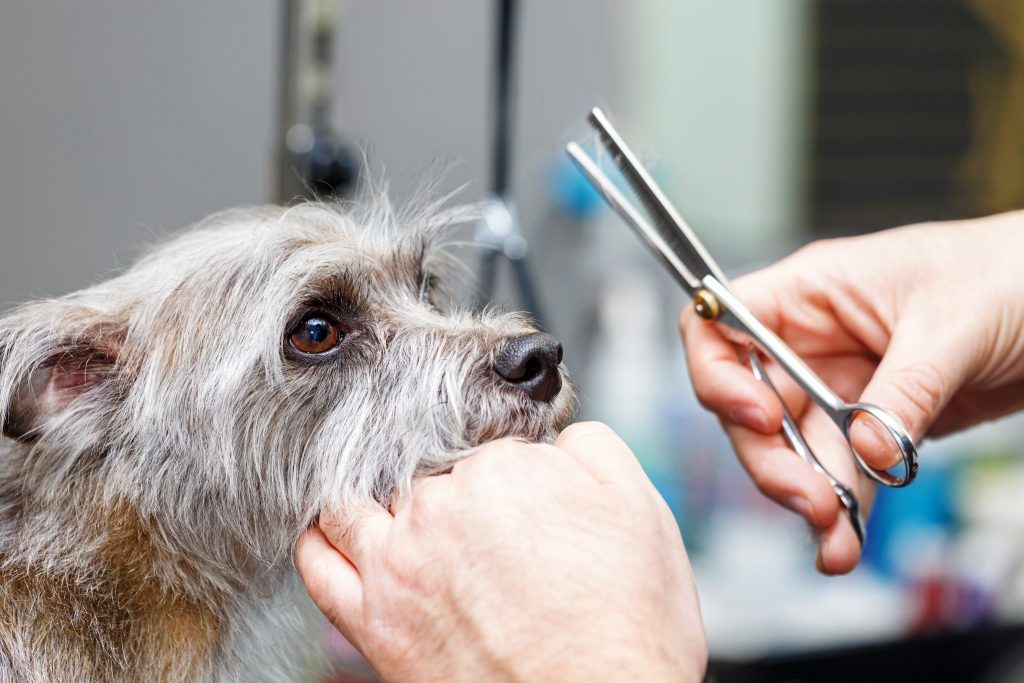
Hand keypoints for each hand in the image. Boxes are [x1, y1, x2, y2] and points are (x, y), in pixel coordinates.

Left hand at [295, 422, 705, 682]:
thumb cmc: (624, 624)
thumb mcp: (640, 507)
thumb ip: (591, 447)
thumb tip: (561, 436)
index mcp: (501, 470)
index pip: (488, 442)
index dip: (510, 466)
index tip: (522, 494)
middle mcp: (439, 508)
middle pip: (420, 469)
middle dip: (445, 481)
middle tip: (474, 514)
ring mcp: (399, 563)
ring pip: (352, 501)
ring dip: (366, 492)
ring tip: (385, 500)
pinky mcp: (374, 621)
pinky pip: (318, 565)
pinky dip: (318, 540)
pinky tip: (332, 534)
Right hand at [680, 211, 1023, 574]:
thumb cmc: (1007, 272)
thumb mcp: (953, 325)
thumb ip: (902, 390)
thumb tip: (865, 450)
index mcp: (811, 293)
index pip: (720, 325)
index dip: (716, 373)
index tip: (757, 416)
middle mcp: (810, 342)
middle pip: (748, 406)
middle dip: (771, 459)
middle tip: (809, 501)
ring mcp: (838, 386)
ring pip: (794, 451)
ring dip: (809, 498)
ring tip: (836, 541)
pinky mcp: (871, 424)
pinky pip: (842, 472)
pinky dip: (845, 509)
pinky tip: (848, 539)